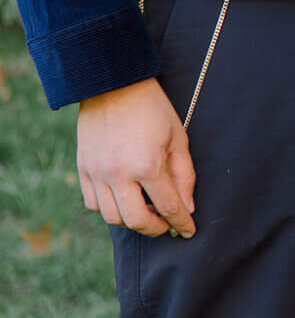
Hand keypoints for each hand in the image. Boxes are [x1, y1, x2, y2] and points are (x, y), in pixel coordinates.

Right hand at [76, 79, 195, 238]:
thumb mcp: (178, 138)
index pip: (168, 206)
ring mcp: (96, 174)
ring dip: (131, 221)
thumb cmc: (153, 109)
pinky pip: (93, 204)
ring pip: (112, 217)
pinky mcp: (82, 170)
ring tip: (147, 212)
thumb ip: (184, 175)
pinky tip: (124, 200)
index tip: (189, 231)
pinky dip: (110, 209)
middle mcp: (118, 174)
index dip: (181, 222)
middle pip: (135, 221)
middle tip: (167, 224)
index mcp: (147, 164)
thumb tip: (187, 207)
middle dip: (156, 228)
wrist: (113, 86)